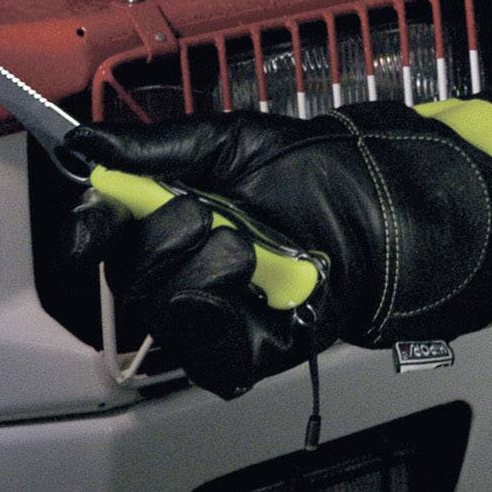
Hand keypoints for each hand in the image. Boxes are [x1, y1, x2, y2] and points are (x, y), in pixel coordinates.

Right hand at [64, 102, 491, 396]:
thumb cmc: (339, 170)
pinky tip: (250, 271)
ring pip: (162, 311)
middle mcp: (199, 269)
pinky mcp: (255, 350)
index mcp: (188, 218)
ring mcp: (226, 314)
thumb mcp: (241, 141)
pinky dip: (218, 303)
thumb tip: (88, 145)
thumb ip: (161, 147)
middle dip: (151, 238)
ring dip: (190, 266)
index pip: (113, 236)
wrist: (404, 202)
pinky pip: (206, 346)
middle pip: (128, 277)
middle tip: (197, 211)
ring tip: (240, 240)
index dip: (92, 225)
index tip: (97, 207)